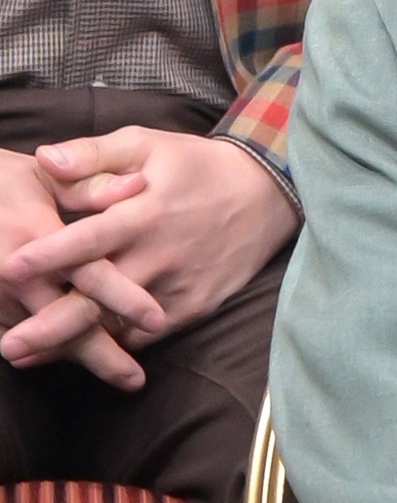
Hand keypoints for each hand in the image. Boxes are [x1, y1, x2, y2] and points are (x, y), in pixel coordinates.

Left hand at [0, 130, 297, 376]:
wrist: (265, 194)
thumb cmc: (194, 165)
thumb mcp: (146, 144)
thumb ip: (93, 155)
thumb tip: (45, 159)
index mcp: (143, 212)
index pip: (90, 239)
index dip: (50, 255)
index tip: (9, 268)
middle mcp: (159, 255)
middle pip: (99, 299)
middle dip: (52, 327)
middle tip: (9, 345)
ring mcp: (178, 286)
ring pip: (121, 325)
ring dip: (75, 345)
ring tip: (30, 358)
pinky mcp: (194, 306)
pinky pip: (149, 334)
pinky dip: (116, 345)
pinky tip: (82, 354)